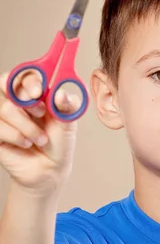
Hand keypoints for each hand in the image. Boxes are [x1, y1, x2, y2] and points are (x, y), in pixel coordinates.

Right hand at [0, 70, 78, 195]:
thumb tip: (60, 94)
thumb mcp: (68, 123)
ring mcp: (3, 116)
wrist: (50, 170)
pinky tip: (26, 143)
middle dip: (24, 98)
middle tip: (40, 112)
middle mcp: (16, 100)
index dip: (29, 79)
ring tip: (40, 139)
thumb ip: (67, 106)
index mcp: (34, 92)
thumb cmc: (58, 143)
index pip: (24, 74)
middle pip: (5, 83)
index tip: (39, 92)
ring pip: (5, 108)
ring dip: (27, 126)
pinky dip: (17, 136)